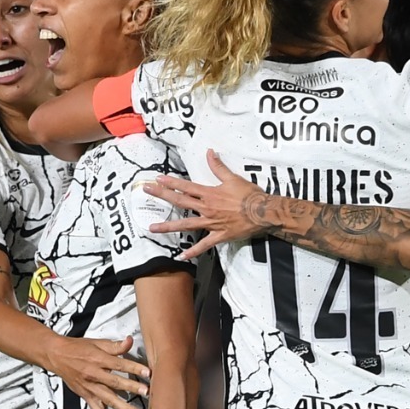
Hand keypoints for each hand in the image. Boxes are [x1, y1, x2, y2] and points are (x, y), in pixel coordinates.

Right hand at [47, 335, 149, 408]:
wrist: (57, 356)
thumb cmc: (77, 348)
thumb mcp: (97, 343)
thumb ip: (115, 346)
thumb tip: (130, 341)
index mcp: (98, 359)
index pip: (119, 364)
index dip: (134, 368)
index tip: (147, 373)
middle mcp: (94, 374)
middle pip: (115, 383)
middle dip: (132, 388)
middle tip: (146, 393)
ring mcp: (90, 388)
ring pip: (108, 399)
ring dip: (124, 408)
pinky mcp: (86, 396)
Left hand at [144, 149, 269, 260]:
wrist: (263, 212)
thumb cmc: (249, 195)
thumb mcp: (233, 178)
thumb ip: (218, 167)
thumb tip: (209, 152)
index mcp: (209, 194)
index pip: (186, 186)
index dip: (170, 182)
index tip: (157, 179)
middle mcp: (206, 208)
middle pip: (180, 201)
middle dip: (162, 196)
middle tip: (146, 191)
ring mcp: (211, 223)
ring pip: (186, 225)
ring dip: (168, 226)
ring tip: (152, 228)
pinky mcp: (218, 235)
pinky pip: (203, 245)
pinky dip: (193, 251)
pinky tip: (181, 256)